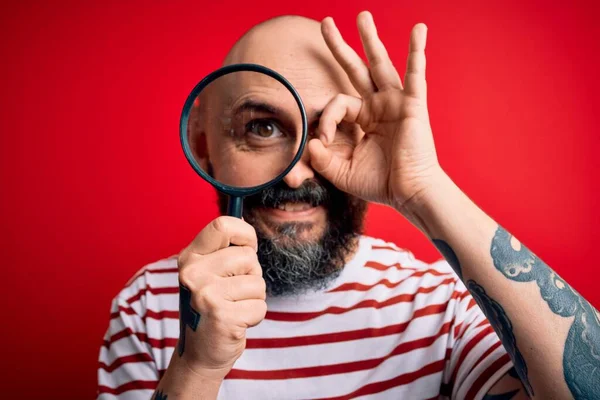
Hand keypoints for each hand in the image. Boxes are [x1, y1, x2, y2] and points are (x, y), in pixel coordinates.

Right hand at [176, 216, 266, 378]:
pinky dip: (254, 316)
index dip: (245, 235)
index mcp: (190, 257)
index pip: (222, 225)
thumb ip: (223, 249)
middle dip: (251, 275)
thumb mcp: (208, 273)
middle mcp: (193, 273)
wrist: (200, 354)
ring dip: (254, 298)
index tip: (247, 248)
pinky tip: (236, 323)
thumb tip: (242, 217)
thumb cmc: (211, 308)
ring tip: (234, 307)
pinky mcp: (223, 317)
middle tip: (233, 293)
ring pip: (257, 283)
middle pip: (248, 257)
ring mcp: (206, 295)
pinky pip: (260, 306)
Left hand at [309, 11, 442, 209]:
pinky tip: (419, 30)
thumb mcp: (343, 172)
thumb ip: (323, 159)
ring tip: (363, 16)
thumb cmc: (382, 184)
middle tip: (325, 23)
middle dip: (340, 47)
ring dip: (371, 39)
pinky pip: (414, 75)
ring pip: (380, 64)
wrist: (409, 194)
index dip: (325, 119)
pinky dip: (416, 52)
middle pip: (357, 69)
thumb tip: (309, 144)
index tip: (321, 141)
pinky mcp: (412, 105)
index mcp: (364, 119)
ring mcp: (396, 103)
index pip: (337, 104)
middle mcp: (379, 106)